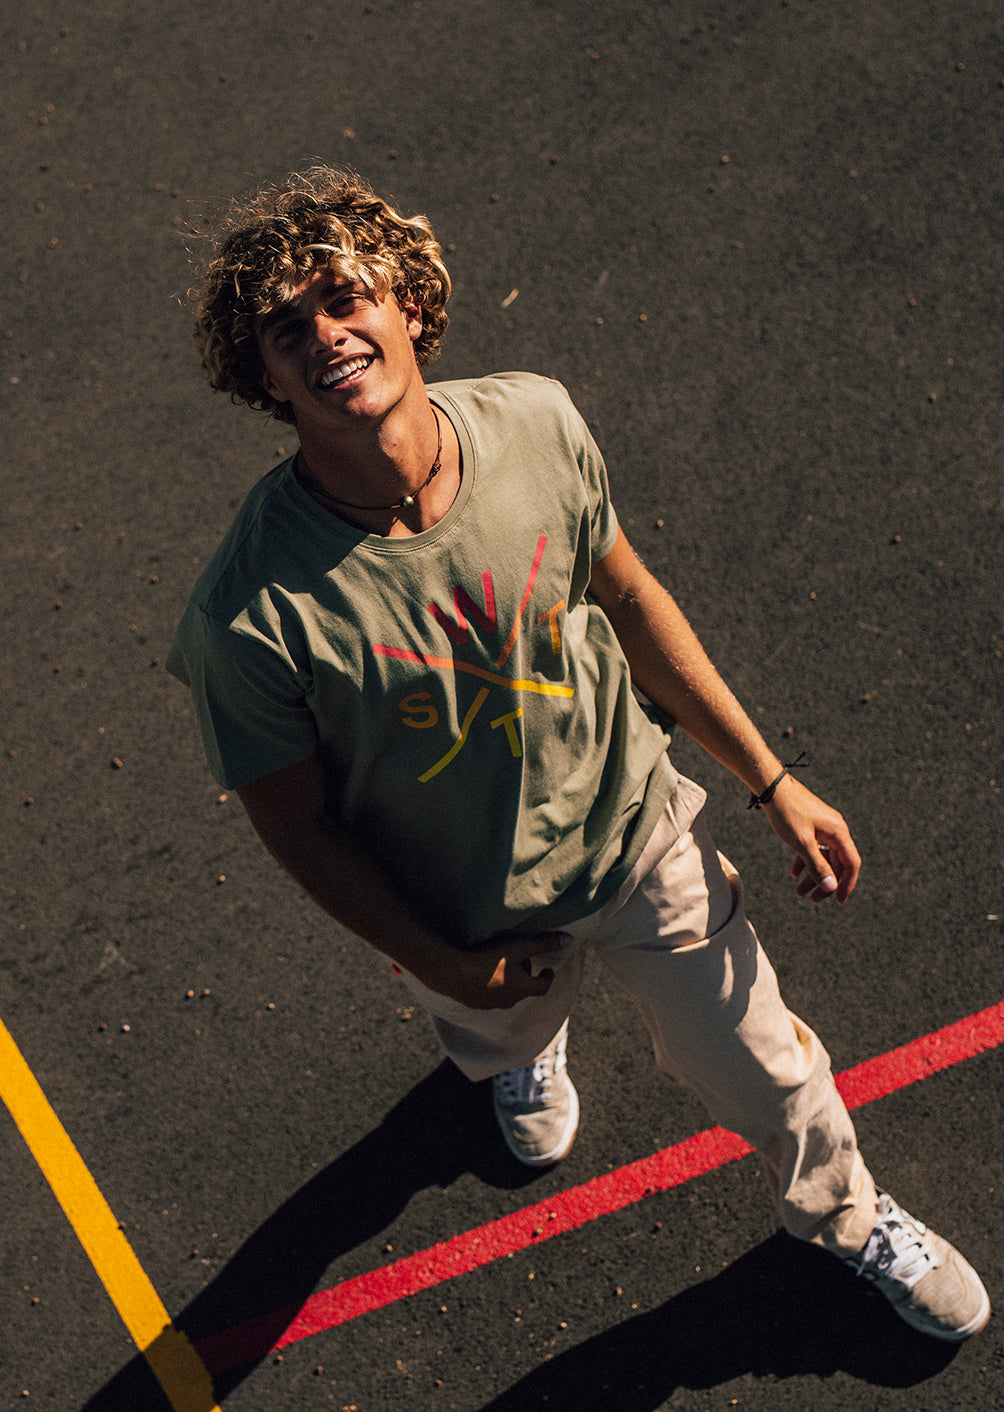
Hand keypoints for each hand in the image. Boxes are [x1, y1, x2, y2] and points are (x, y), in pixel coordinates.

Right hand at [416, 932, 572, 1009]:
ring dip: (509, 983)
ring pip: (506, 995)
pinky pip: (489, 996)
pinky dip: (492, 987)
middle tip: (522, 959)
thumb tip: (568, 940)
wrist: (454, 974)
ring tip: (503, 967)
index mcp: (522, 989)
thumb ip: (543, 943)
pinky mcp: (474, 1003)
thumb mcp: (518, 947)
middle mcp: (509, 1001)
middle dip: (526, 977)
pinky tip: (482, 975)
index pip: (542, 987)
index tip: (548, 969)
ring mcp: (490, 1004)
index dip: (547, 978)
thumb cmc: (489, 959)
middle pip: (524, 990)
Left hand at [764, 775, 860, 904]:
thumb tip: (831, 887)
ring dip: (812, 875)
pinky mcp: (812, 825)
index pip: (851, 864)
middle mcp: (835, 829)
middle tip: (813, 900)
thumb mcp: (802, 843)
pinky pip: (814, 848)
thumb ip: (817, 866)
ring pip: (823, 857)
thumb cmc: (787, 812)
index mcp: (839, 832)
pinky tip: (794, 873)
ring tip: (799, 893)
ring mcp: (824, 827)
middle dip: (825, 883)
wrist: (771, 787)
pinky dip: (805, 861)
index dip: (846, 885)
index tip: (838, 901)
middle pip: (837, 863)